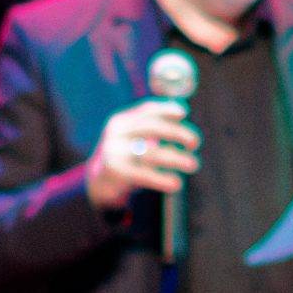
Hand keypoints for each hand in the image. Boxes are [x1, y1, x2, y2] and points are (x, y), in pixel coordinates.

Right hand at [85, 99, 201, 212]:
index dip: (166, 109)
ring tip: (193, 164)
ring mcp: (114, 152)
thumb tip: (181, 114)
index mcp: (121, 121)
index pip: (146, 110)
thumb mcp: (132, 138)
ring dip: (176, 158)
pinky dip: (163, 179)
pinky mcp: (115, 173)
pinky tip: (176, 184)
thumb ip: (152, 127)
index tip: (183, 113)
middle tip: (195, 143)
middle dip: (177, 133)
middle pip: (152, 127)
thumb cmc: (125, 157)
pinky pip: (144, 174)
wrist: (97, 182)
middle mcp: (116, 133)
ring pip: (151, 152)